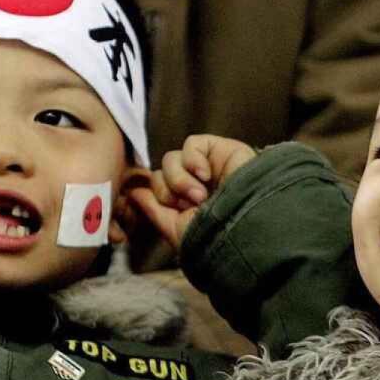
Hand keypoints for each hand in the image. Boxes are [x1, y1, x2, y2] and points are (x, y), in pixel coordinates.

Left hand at [129, 135, 254, 248]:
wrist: (246, 225)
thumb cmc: (214, 235)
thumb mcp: (176, 228)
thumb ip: (153, 209)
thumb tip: (133, 192)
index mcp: (186, 204)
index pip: (156, 187)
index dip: (159, 196)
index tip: (176, 211)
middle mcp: (197, 185)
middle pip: (161, 173)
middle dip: (169, 191)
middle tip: (189, 205)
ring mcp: (209, 167)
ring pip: (172, 159)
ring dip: (180, 179)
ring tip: (200, 195)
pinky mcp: (221, 150)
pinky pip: (191, 144)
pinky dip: (193, 159)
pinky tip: (206, 176)